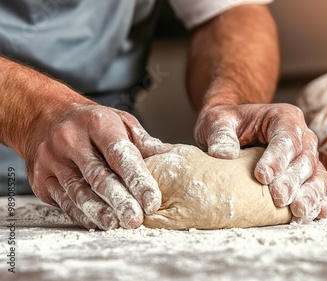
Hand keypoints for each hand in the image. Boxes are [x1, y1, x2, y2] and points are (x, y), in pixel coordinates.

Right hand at [24, 103, 169, 229]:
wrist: (45, 115)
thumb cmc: (92, 122)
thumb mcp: (119, 120)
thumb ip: (143, 142)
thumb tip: (173, 157)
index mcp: (96, 123)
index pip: (120, 155)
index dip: (138, 179)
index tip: (152, 201)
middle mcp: (71, 139)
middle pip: (98, 176)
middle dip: (120, 200)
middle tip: (136, 219)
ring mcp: (52, 159)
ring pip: (78, 191)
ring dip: (99, 211)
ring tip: (116, 224)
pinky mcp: (41, 177)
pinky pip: (63, 200)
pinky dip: (81, 213)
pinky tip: (97, 222)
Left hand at [194, 103, 326, 222]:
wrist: (235, 130)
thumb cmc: (229, 124)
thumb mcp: (218, 121)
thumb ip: (220, 134)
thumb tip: (223, 154)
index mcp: (284, 118)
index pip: (286, 137)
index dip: (277, 158)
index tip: (262, 176)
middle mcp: (302, 137)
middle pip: (304, 159)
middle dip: (292, 181)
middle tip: (279, 199)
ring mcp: (308, 158)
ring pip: (317, 176)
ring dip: (310, 195)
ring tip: (298, 212)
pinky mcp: (308, 177)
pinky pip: (318, 189)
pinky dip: (317, 203)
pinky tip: (314, 214)